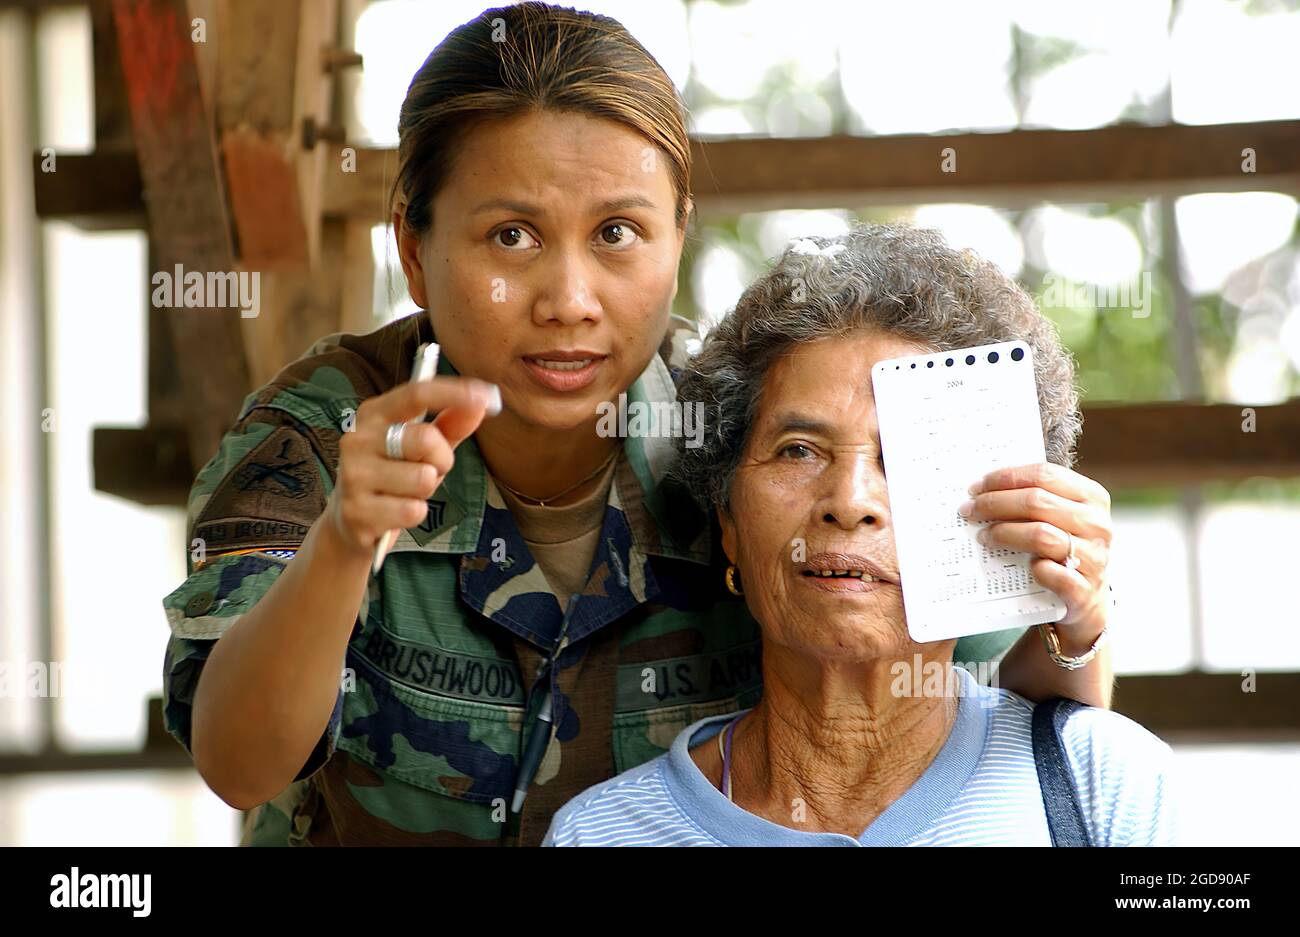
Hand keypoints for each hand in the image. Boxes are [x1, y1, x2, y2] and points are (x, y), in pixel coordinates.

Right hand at [325, 376, 500, 557]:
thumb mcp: (422, 448)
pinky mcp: (356, 511)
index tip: (486, 395)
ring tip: (405, 492)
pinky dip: (414, 513)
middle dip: (441, 460)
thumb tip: (482, 403)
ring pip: (423, 478)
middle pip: (426, 439)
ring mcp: (353, 475)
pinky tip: (394, 512)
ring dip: (426, 490)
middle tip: (427, 470)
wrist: (350, 522)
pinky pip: (413, 510)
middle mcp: (357, 439)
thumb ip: (450, 424)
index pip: (416, 393)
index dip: (454, 393)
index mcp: (373, 414)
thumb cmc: (393, 476)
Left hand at [960, 462, 1111, 650]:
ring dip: (1003, 534)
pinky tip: (1022, 567)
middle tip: (970, 511)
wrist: (1086, 597)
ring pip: (1040, 535)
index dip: (1006, 478)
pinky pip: (1049, 572)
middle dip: (994, 503)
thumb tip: (983, 489)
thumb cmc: (1064, 548)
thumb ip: (1033, 499)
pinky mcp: (1083, 589)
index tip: (977, 487)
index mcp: (1092, 497)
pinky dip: (1032, 568)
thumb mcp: (1059, 518)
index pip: (1044, 475)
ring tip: (984, 536)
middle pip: (1037, 502)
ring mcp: (1093, 557)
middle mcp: (1096, 524)